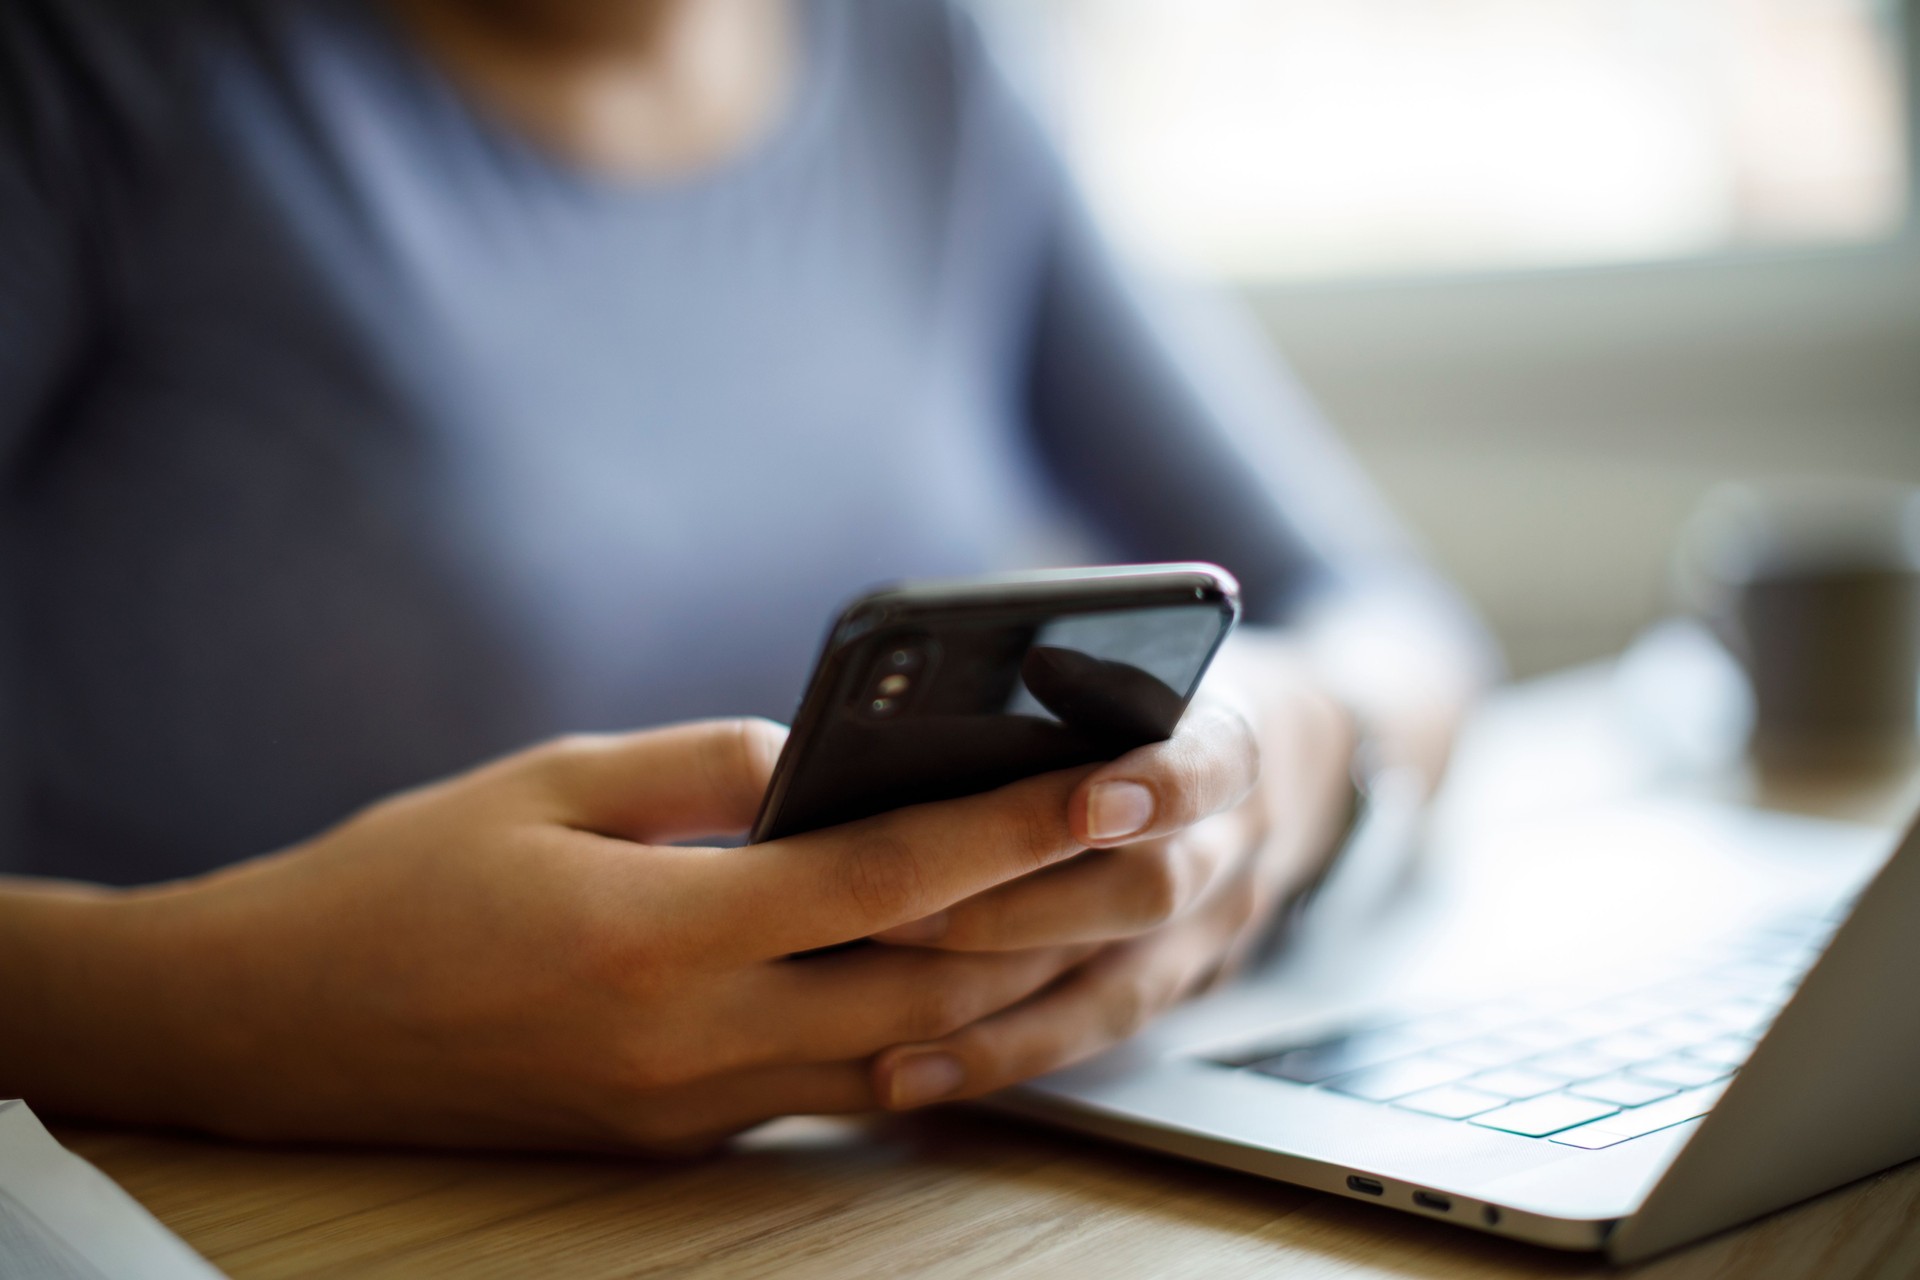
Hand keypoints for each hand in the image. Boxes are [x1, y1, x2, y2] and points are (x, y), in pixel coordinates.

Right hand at [8, 721, 1114, 1154]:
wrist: (272, 1030)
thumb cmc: (396, 883)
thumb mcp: (544, 784)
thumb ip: (701, 769)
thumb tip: (820, 760)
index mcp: (655, 933)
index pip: (882, 879)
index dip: (1011, 827)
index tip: (1110, 779)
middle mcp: (688, 1042)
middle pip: (923, 984)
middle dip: (1058, 916)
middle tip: (1162, 853)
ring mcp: (687, 1109)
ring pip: (896, 1054)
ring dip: (1010, 989)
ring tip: (1102, 919)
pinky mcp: (674, 1139)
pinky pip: (831, 1090)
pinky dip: (917, 1038)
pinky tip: (972, 992)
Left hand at [869, 635, 1359, 1109]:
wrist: (1248, 766)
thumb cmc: (1142, 696)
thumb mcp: (1129, 656)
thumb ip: (1054, 674)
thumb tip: (903, 701)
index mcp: (1224, 743)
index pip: (1213, 764)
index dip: (1157, 790)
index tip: (1087, 807)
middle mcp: (1229, 847)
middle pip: (1146, 892)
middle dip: (1017, 909)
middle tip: (900, 916)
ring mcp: (1206, 933)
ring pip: (1114, 989)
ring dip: (995, 1014)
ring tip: (887, 1028)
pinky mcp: (1166, 992)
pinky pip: (1085, 1039)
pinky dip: (996, 1057)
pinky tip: (906, 1073)